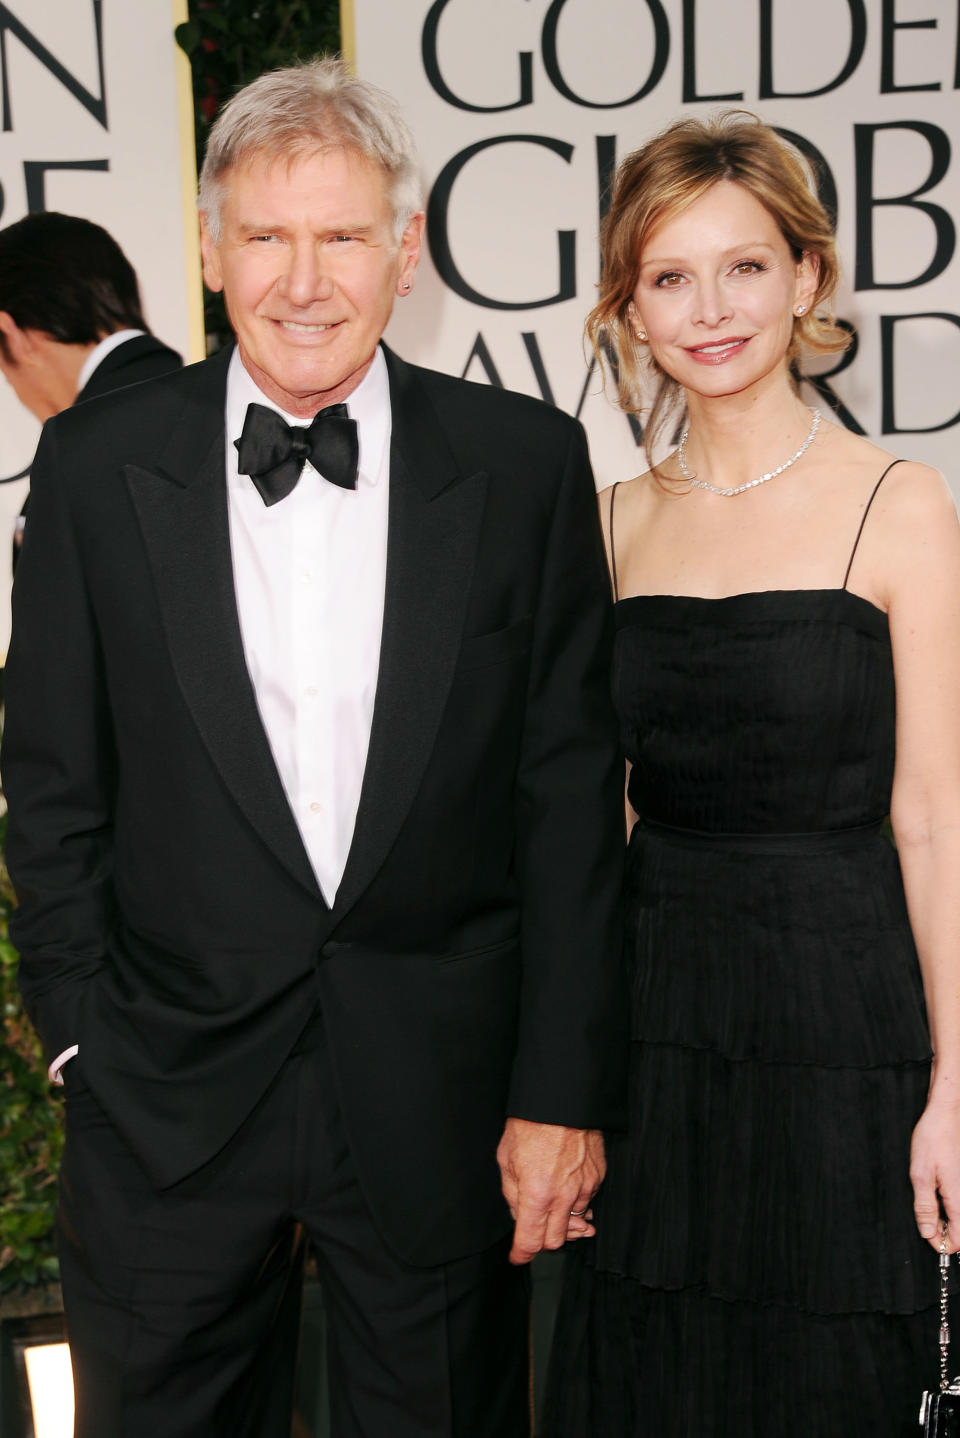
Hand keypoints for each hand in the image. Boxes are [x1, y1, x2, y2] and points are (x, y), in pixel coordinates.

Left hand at [496, 1117, 604, 1264]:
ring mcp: (585, 1188)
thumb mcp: (507, 1160)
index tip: (517, 1257)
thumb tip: (519, 1216)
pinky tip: (566, 1191)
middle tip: (532, 1230)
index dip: (521, 1254)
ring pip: (574, 1223)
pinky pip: (586, 1202)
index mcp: (537, 1194)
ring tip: (551, 1208)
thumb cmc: (530, 1126)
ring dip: (561, 1222)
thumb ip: (513, 1195)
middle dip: (542, 1241)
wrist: (561, 1101)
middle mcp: (564, 1196)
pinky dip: (575, 1204)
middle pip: (555, 1241)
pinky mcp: (597, 1177)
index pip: (530, 1241)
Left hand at [910, 1095, 959, 1250]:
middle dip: (944, 1232)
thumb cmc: (933, 1140)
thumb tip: (928, 1233)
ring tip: (930, 1203)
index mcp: (959, 1198)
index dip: (943, 1244)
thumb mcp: (920, 1174)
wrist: (946, 1115)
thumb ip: (925, 1206)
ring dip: (946, 1218)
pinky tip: (937, 1193)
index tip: (929, 1237)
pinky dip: (949, 1205)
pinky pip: (959, 1202)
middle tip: (926, 1220)